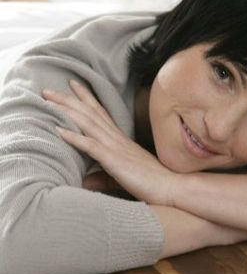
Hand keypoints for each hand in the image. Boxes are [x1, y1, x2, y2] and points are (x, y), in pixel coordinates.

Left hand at [42, 80, 176, 204]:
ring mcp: (116, 148)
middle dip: (68, 99)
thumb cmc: (153, 184)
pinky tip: (58, 130)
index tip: (73, 85)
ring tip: (48, 101)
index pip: (101, 114)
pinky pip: (91, 146)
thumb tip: (85, 182)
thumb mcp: (124, 177)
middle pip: (90, 113)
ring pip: (87, 123)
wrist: (172, 187)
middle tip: (49, 89)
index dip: (86, 98)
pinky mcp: (115, 161)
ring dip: (66, 110)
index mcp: (121, 141)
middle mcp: (117, 139)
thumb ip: (103, 178)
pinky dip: (74, 137)